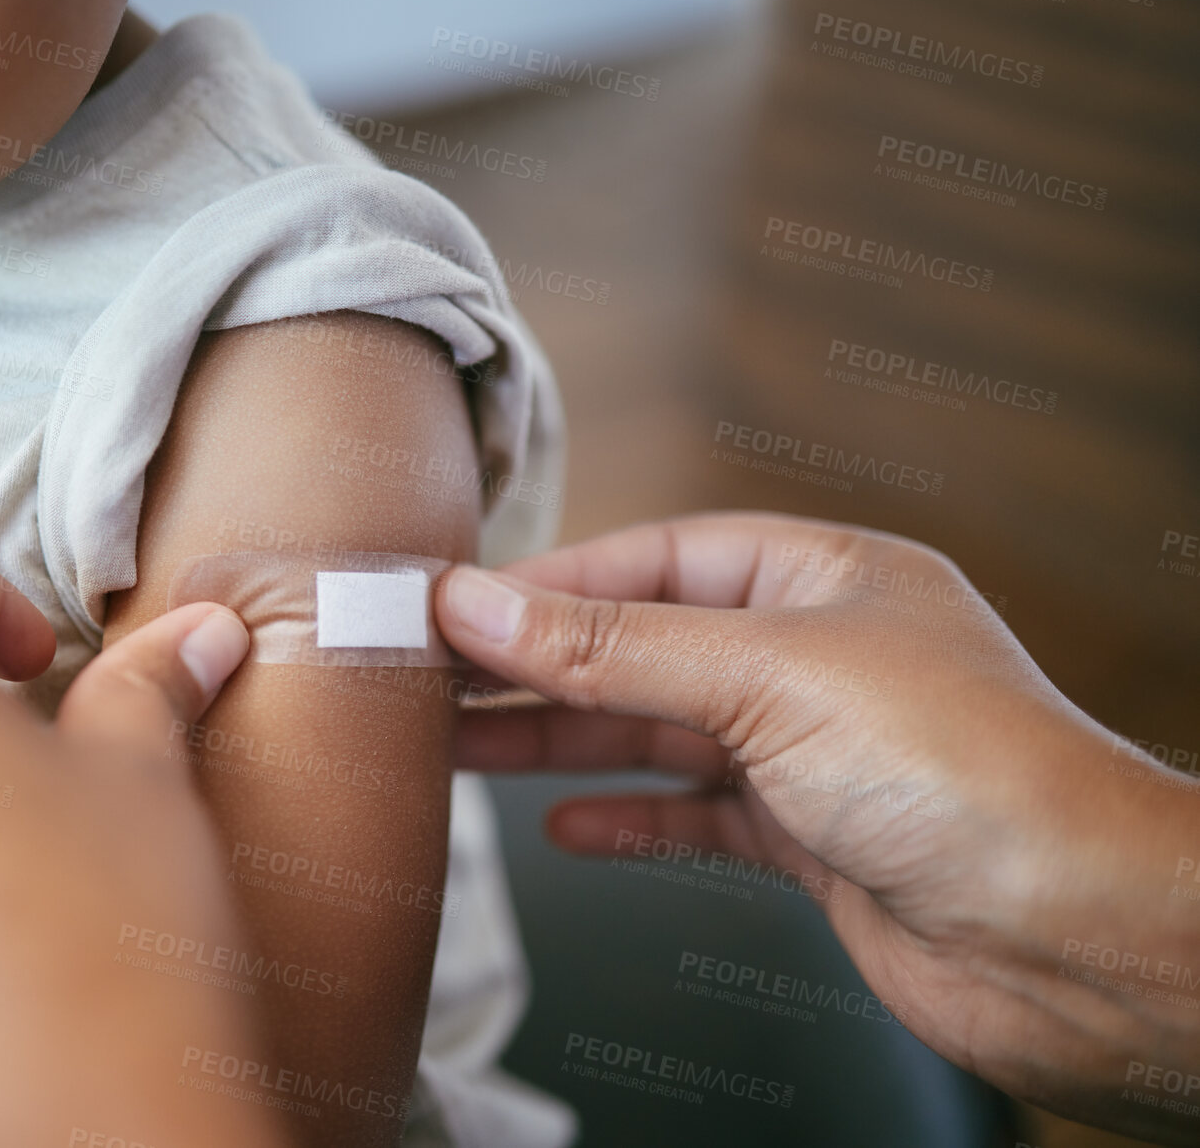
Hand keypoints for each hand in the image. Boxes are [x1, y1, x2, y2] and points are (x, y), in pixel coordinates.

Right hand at [436, 511, 1199, 1144]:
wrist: (1074, 938)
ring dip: (561, 743)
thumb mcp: (766, 677)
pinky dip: (629, 820)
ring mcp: (814, 749)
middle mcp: (817, 655)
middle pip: (643, 647)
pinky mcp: (814, 838)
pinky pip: (696, 815)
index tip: (448, 608)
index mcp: (822, 578)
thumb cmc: (966, 771)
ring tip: (460, 749)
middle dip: (537, 667)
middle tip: (428, 682)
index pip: (651, 562)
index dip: (546, 584)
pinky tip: (566, 831)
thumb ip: (613, 647)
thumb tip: (480, 604)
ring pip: (659, 733)